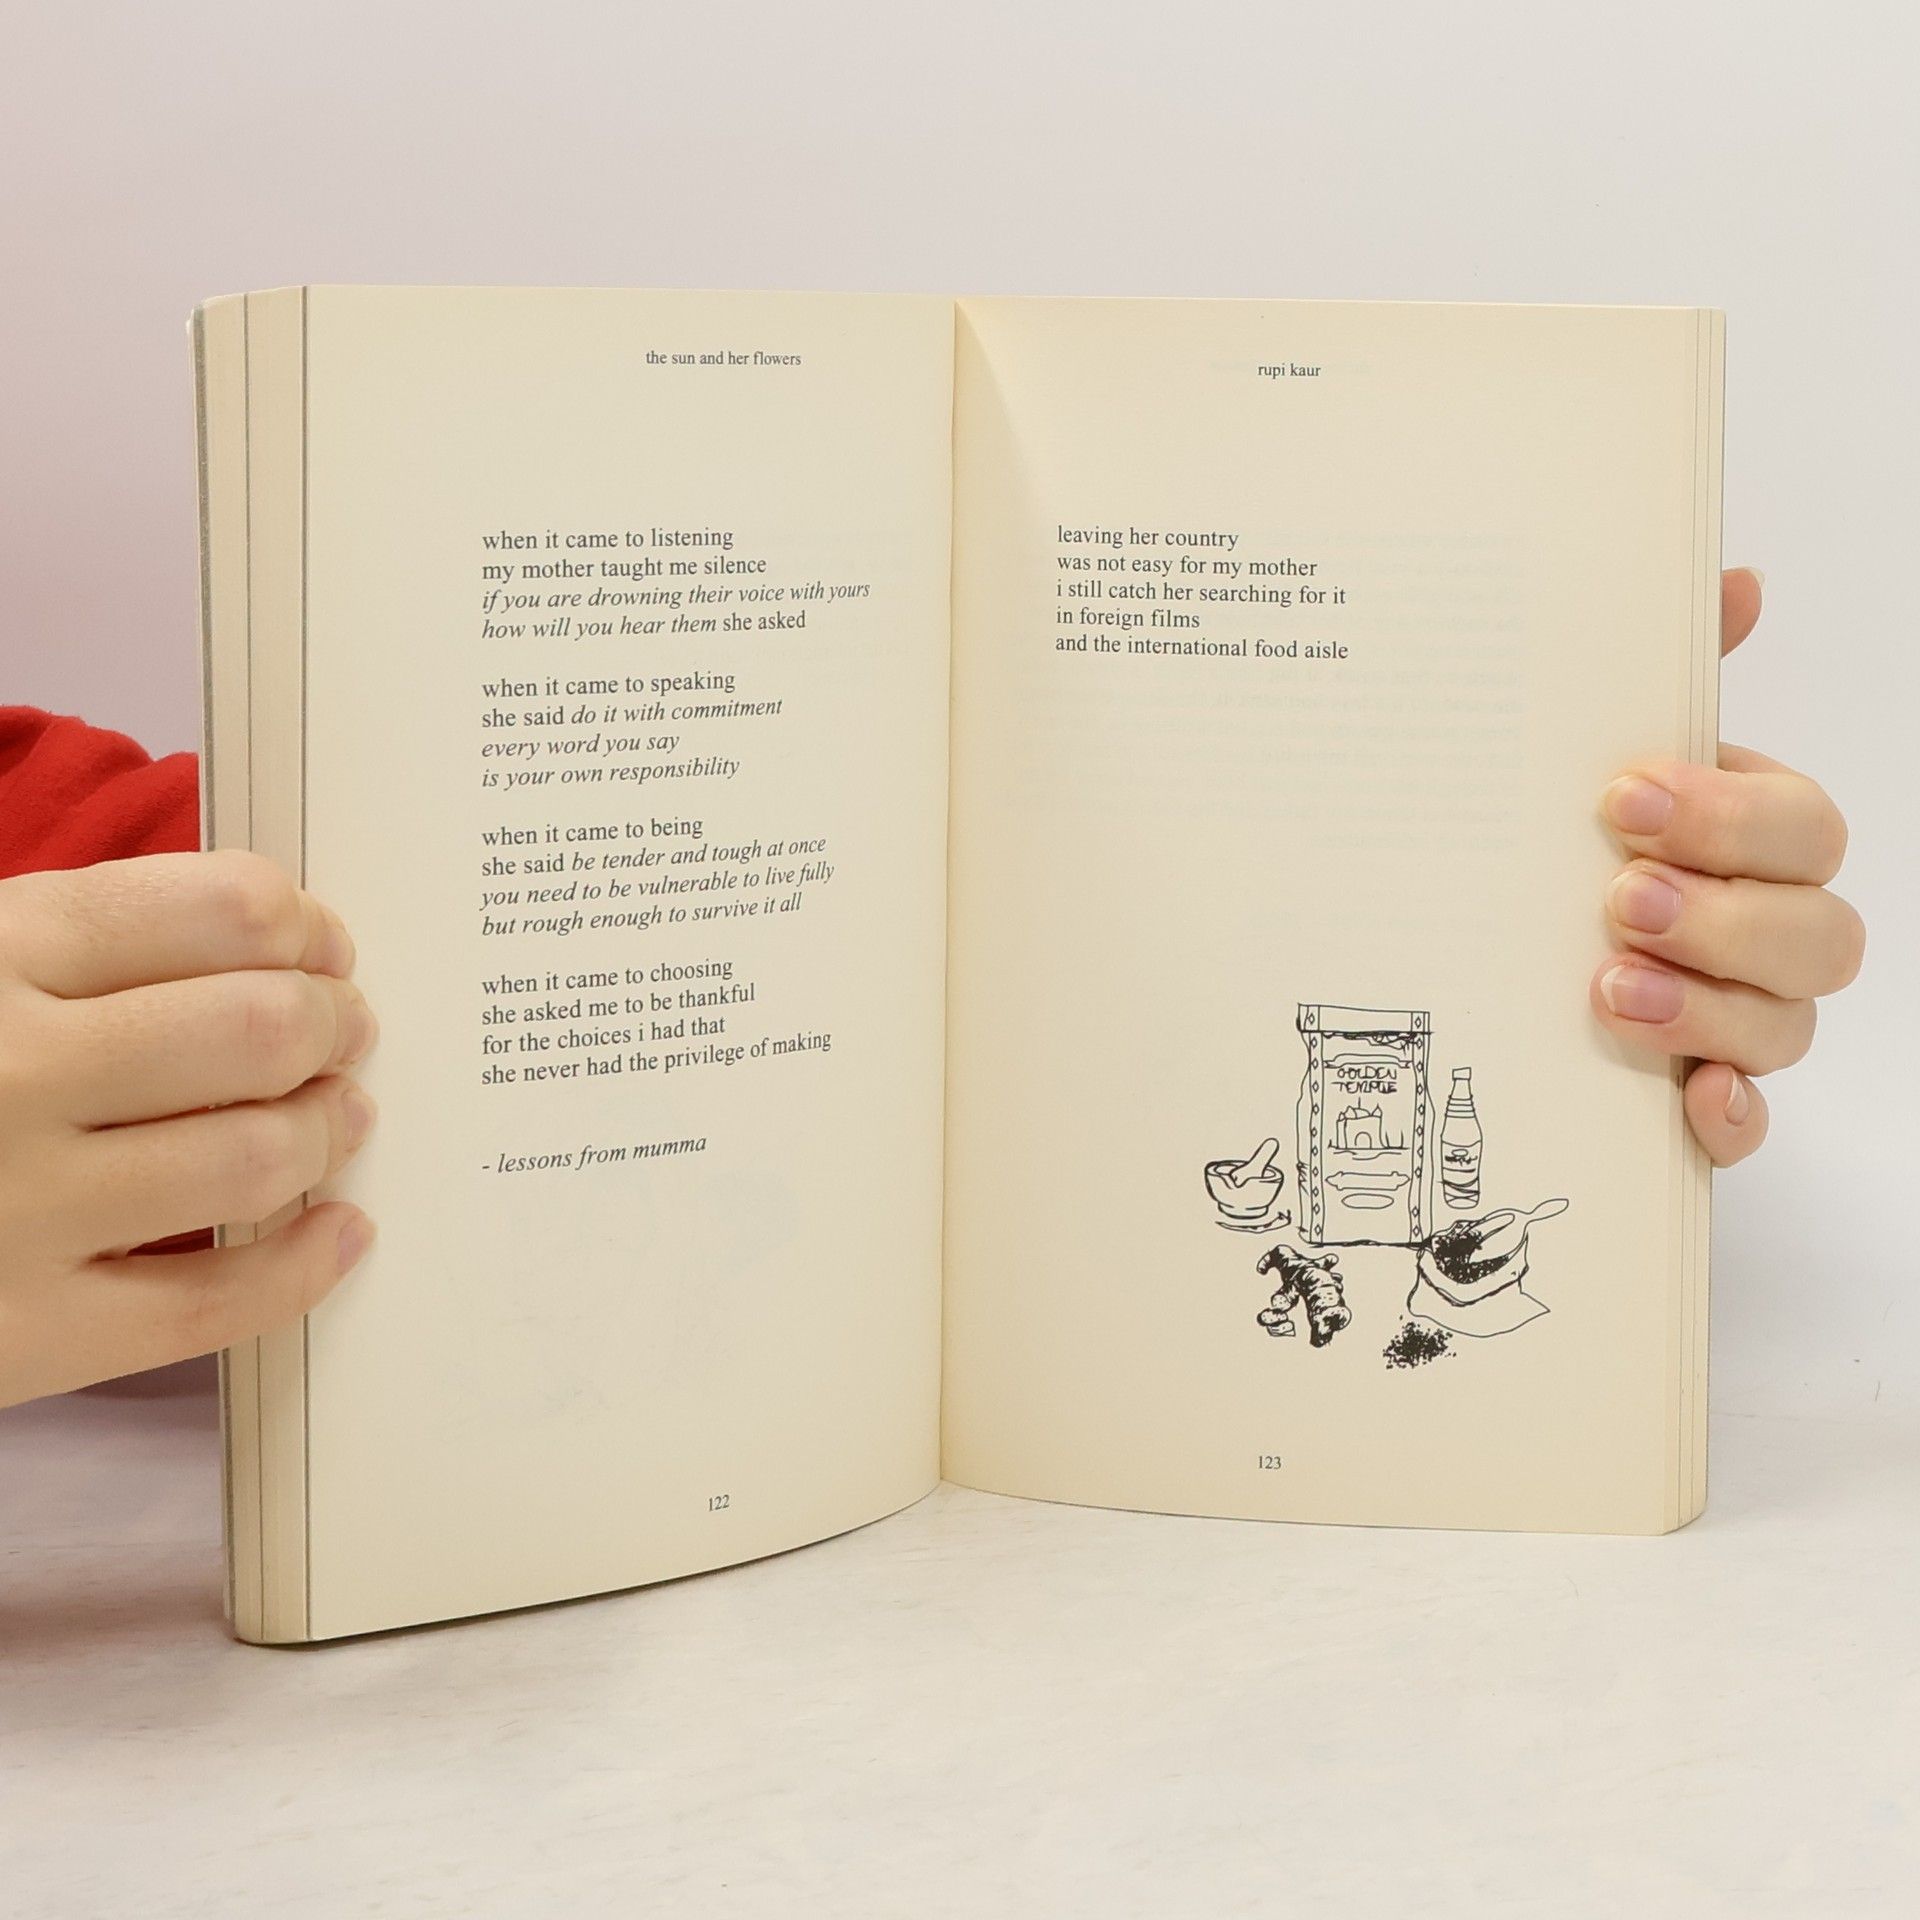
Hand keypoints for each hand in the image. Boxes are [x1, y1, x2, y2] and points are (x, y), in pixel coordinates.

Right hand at [0, 850, 376, 1406]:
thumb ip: (72, 943)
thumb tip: (268, 936)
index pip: (218, 909)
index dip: (304, 926)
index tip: (323, 947)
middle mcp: (9, 1072)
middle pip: (259, 1029)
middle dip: (334, 1025)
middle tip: (345, 1032)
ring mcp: (19, 1209)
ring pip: (256, 1158)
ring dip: (328, 1131)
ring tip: (338, 1116)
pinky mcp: (24, 1334)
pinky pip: (215, 1306)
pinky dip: (306, 1266)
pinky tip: (341, 1231)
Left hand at [1591, 568, 1863, 1166]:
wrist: (1486, 950)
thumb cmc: (1565, 846)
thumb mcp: (1588, 760)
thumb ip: (1660, 682)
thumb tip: (1733, 580)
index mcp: (1750, 842)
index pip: (1804, 826)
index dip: (1730, 815)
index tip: (1623, 798)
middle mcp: (1765, 931)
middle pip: (1818, 932)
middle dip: (1725, 915)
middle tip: (1619, 898)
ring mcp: (1740, 1019)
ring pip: (1788, 1025)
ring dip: (1710, 1009)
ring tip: (1610, 991)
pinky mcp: (1700, 1098)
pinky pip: (1747, 1123)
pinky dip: (1728, 1117)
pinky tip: (1689, 1103)